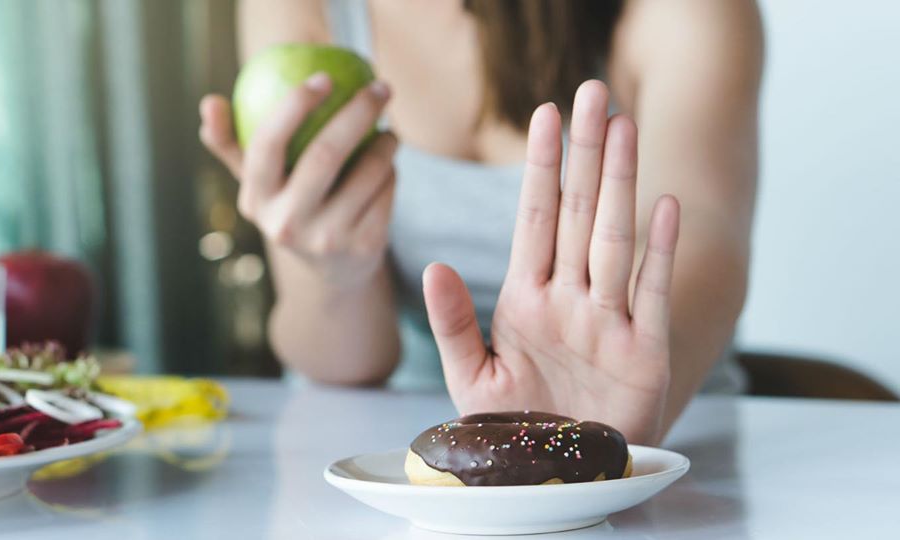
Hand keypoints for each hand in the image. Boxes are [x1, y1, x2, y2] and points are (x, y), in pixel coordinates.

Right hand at [199, 73, 397, 287]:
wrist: (333, 271)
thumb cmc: (292, 207)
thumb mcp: (259, 184)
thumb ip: (231, 144)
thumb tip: (209, 102)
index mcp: (256, 200)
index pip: (267, 144)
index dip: (294, 105)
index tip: (323, 78)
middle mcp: (287, 223)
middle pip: (325, 154)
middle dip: (357, 112)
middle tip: (379, 88)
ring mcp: (327, 239)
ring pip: (368, 171)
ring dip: (386, 143)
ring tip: (388, 132)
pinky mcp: (363, 247)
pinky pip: (387, 191)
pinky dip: (392, 172)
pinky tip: (389, 168)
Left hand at [422, 81, 679, 444]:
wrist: (560, 478)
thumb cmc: (517, 427)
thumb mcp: (472, 376)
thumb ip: (454, 322)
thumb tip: (433, 265)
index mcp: (527, 299)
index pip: (534, 219)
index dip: (540, 167)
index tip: (544, 116)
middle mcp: (570, 299)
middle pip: (577, 213)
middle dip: (584, 154)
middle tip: (592, 92)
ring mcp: (609, 322)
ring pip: (614, 239)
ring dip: (620, 184)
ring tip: (624, 127)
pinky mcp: (644, 353)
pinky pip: (652, 294)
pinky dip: (659, 253)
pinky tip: (666, 206)